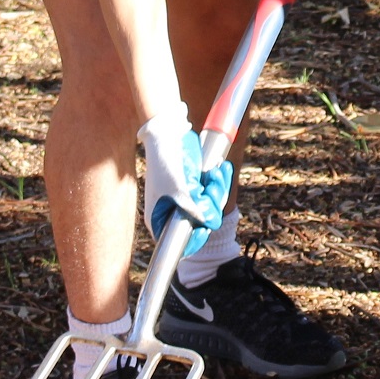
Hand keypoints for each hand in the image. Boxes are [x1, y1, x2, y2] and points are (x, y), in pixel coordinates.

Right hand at [140, 108, 232, 256]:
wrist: (168, 135)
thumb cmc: (166, 163)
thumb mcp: (178, 188)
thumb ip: (192, 208)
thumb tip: (208, 223)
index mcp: (159, 218)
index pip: (178, 242)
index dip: (195, 239)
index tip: (205, 228)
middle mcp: (172, 212)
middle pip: (201, 223)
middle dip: (212, 203)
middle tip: (211, 184)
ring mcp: (186, 199)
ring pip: (211, 206)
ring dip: (218, 188)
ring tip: (215, 171)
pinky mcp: (196, 187)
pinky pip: (213, 192)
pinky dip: (219, 181)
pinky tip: (220, 168)